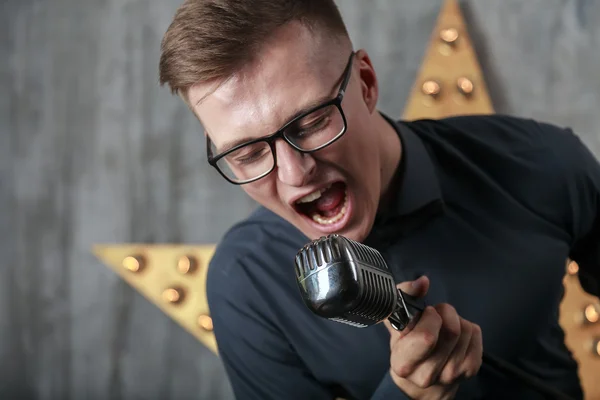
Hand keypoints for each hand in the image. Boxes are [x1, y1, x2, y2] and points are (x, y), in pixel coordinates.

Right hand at [384, 276, 482, 399]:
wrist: (421, 383)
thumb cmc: (406, 346)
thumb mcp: (395, 322)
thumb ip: (404, 296)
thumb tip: (422, 282)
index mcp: (404, 363)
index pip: (427, 337)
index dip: (429, 317)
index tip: (424, 314)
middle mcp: (428, 374)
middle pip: (451, 330)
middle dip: (444, 312)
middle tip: (435, 314)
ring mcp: (452, 374)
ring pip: (465, 329)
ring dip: (455, 319)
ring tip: (443, 324)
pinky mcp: (470, 369)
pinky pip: (475, 333)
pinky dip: (466, 326)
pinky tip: (455, 334)